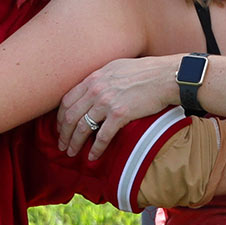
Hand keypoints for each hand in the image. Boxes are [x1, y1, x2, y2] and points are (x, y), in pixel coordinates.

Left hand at [55, 54, 181, 158]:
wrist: (165, 76)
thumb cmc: (145, 71)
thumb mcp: (116, 68)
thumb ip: (101, 79)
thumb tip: (93, 90)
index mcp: (94, 78)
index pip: (67, 100)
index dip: (60, 117)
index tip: (60, 128)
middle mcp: (96, 89)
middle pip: (70, 116)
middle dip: (63, 133)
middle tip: (62, 145)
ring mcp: (107, 102)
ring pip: (82, 127)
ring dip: (74, 143)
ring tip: (72, 153)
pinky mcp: (120, 114)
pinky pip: (102, 136)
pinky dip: (95, 149)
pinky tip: (93, 157)